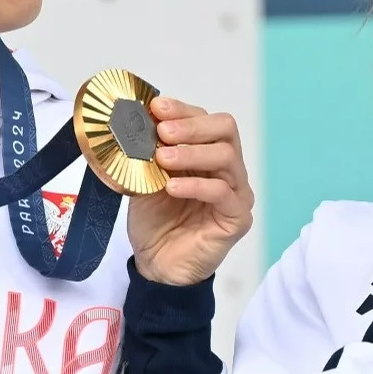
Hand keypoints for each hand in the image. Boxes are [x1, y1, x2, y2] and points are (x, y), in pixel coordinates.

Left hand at [126, 99, 254, 286]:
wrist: (157, 265)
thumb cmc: (155, 223)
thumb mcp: (144, 180)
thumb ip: (147, 155)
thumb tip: (135, 125)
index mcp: (206, 155)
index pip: (205, 120)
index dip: (182, 111)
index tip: (156, 108)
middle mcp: (227, 169)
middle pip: (225, 129)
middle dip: (192, 126)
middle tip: (163, 132)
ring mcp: (236, 193)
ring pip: (227, 157)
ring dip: (193, 153)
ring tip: (164, 159)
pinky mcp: (237, 218)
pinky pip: (224, 193)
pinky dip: (197, 185)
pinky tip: (173, 187)